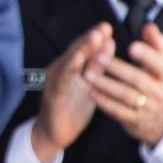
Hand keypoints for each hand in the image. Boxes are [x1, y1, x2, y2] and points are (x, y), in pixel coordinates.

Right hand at [31, 22, 111, 162]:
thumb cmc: (72, 109)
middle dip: (89, 39)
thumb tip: (109, 43)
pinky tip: (78, 61)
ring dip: (82, 49)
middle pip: (75, 51)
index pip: (83, 49)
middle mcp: (60, 71)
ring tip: (95, 38)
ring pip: (69, 62)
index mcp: (70, 68)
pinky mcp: (53, 95)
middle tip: (103, 28)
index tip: (107, 27)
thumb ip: (97, 65)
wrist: (53, 134)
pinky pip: (62, 80)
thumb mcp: (89, 86)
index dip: (94, 38)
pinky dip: (70, 69)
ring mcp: (54, 82)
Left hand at [85, 22, 162, 146]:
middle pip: (139, 79)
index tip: (131, 47)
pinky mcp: (135, 121)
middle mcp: (160, 92)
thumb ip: (156, 45)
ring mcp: (148, 108)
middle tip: (97, 56)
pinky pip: (119, 111)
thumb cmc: (156, 84)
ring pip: (126, 95)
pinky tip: (90, 92)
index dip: (147, 56)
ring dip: (106, 84)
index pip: (160, 64)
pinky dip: (104, 102)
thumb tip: (150, 26)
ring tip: (88, 73)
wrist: (161, 121)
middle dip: (117, 68)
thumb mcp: (161, 66)